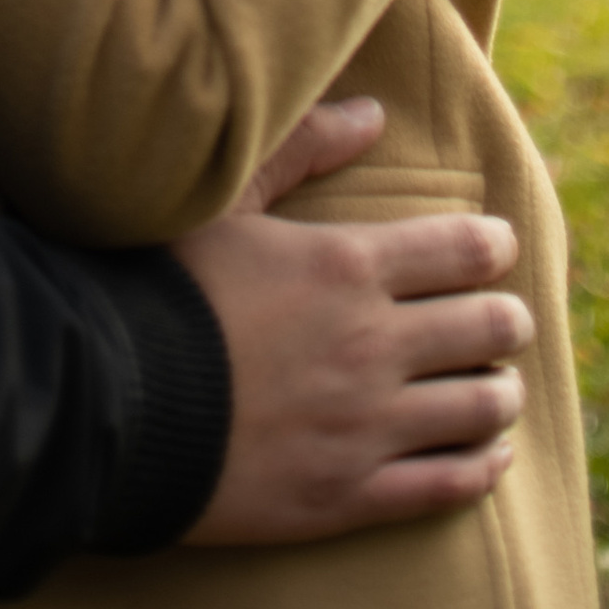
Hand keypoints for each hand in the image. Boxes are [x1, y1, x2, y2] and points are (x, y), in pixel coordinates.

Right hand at [172, 99, 531, 544]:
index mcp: (348, 267)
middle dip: (506, 319)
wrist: (102, 406)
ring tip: (497, 387)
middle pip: (488, 328)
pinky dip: (482, 468)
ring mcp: (363, 428)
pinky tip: (489, 455)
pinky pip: (446, 486)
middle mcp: (371, 346)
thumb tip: (373, 111)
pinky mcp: (344, 496)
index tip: (496, 246)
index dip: (494, 245)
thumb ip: (299, 146)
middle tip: (503, 318)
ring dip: (500, 392)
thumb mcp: (220, 200)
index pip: (466, 250)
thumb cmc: (156, 289)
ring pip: (479, 409)